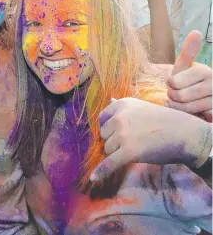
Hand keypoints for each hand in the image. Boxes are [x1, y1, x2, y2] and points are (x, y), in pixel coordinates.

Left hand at [91, 97, 211, 180]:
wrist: (184, 134)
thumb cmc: (164, 122)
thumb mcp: (141, 107)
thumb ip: (123, 107)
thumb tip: (109, 99)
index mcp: (121, 105)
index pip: (102, 119)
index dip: (109, 128)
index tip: (116, 133)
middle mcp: (119, 117)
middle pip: (104, 135)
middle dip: (115, 141)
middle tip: (134, 141)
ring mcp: (123, 134)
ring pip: (108, 149)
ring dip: (119, 153)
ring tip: (139, 148)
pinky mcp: (128, 151)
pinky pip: (109, 163)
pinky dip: (101, 172)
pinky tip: (93, 178)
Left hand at [166, 31, 211, 120]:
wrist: (195, 103)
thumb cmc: (186, 83)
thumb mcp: (184, 67)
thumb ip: (188, 52)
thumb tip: (196, 31)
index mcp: (204, 71)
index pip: (176, 81)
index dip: (171, 84)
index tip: (172, 83)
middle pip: (180, 95)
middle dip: (172, 97)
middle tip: (175, 95)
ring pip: (187, 108)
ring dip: (178, 108)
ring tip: (180, 103)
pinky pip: (194, 117)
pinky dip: (188, 116)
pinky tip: (191, 113)